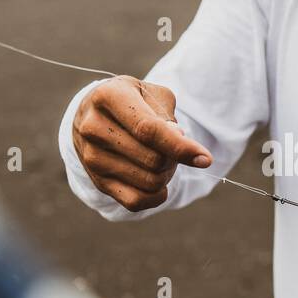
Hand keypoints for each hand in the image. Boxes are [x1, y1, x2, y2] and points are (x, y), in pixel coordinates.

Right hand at [72, 75, 212, 211]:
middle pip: (153, 159)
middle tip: (173, 148)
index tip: (205, 159)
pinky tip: (159, 184)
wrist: (93, 114)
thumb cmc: (132, 101)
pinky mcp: (97, 181)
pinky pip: (136, 202)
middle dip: (174, 158)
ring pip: (149, 182)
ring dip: (167, 175)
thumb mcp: (152, 95)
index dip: (180, 147)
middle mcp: (93, 127)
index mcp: (109, 97)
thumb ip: (168, 117)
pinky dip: (156, 196)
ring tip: (161, 159)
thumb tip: (180, 145)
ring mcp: (91, 157)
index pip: (148, 130)